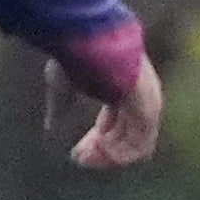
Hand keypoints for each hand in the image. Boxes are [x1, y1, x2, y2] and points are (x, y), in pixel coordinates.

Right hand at [67, 49, 166, 170]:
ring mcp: (147, 101)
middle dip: (102, 150)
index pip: (116, 122)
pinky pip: (141, 142)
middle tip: (79, 158)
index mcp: (121, 87)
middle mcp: (138, 96)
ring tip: (85, 158)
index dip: (98, 140)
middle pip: (124, 133)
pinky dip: (122, 153)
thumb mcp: (63, 85)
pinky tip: (100, 155)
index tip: (77, 153)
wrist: (91, 41)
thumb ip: (61, 107)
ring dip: (109, 155)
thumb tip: (50, 126)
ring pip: (134, 141)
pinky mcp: (149, 108)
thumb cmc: (76, 56)